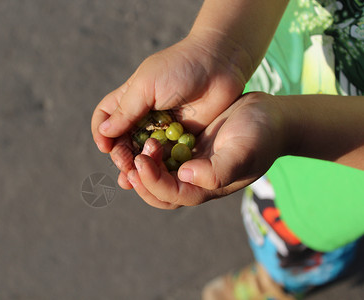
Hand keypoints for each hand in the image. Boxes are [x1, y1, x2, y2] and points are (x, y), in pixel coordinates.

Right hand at [91, 35, 246, 187]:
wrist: (220, 64)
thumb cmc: (180, 68)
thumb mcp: (147, 85)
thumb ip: (126, 110)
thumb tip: (104, 132)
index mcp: (130, 98)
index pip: (105, 117)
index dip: (101, 132)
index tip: (105, 146)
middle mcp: (143, 115)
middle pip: (122, 140)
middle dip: (120, 154)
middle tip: (125, 164)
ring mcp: (162, 128)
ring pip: (142, 152)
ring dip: (136, 166)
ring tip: (133, 178)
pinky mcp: (181, 138)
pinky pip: (166, 157)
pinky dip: (158, 168)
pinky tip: (154, 178)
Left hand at [126, 92, 286, 208]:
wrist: (271, 117)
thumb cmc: (261, 135)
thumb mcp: (243, 152)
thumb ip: (217, 171)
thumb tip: (184, 176)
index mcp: (206, 187)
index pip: (171, 195)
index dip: (152, 182)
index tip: (140, 162)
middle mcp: (194, 180)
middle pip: (157, 192)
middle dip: (140, 179)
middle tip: (127, 159)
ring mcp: (189, 163)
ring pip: (155, 174)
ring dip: (138, 166)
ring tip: (127, 150)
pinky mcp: (187, 145)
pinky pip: (160, 153)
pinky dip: (145, 150)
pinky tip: (135, 137)